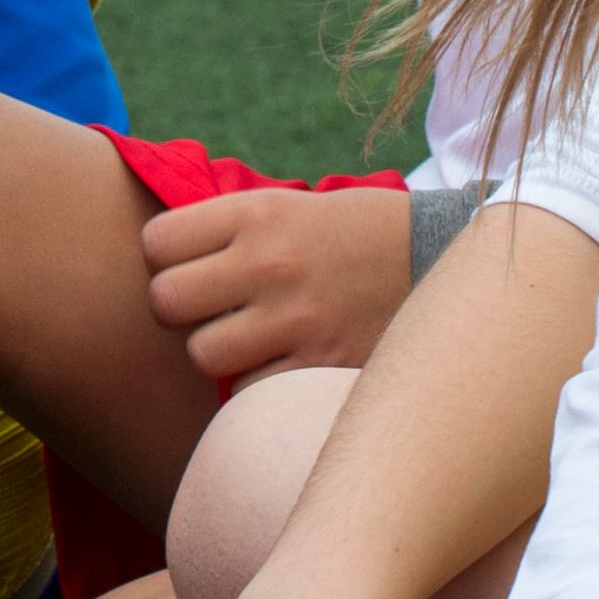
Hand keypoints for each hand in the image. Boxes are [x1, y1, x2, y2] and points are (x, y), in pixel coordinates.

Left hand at [139, 185, 414, 384]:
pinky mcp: (323, 365)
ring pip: (202, 354)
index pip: (157, 242)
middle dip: (177, 310)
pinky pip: (250, 392)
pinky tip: (283, 363)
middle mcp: (270, 261)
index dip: (165, 259)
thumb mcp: (288, 206)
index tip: (189, 264)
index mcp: (256, 212)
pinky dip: (258, 385)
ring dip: (217, 352)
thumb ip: (224, 228)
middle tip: (209, 309)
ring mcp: (297, 317)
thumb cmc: (352, 234)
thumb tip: (154, 255)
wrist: (444, 259)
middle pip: (165, 301)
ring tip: (245, 339)